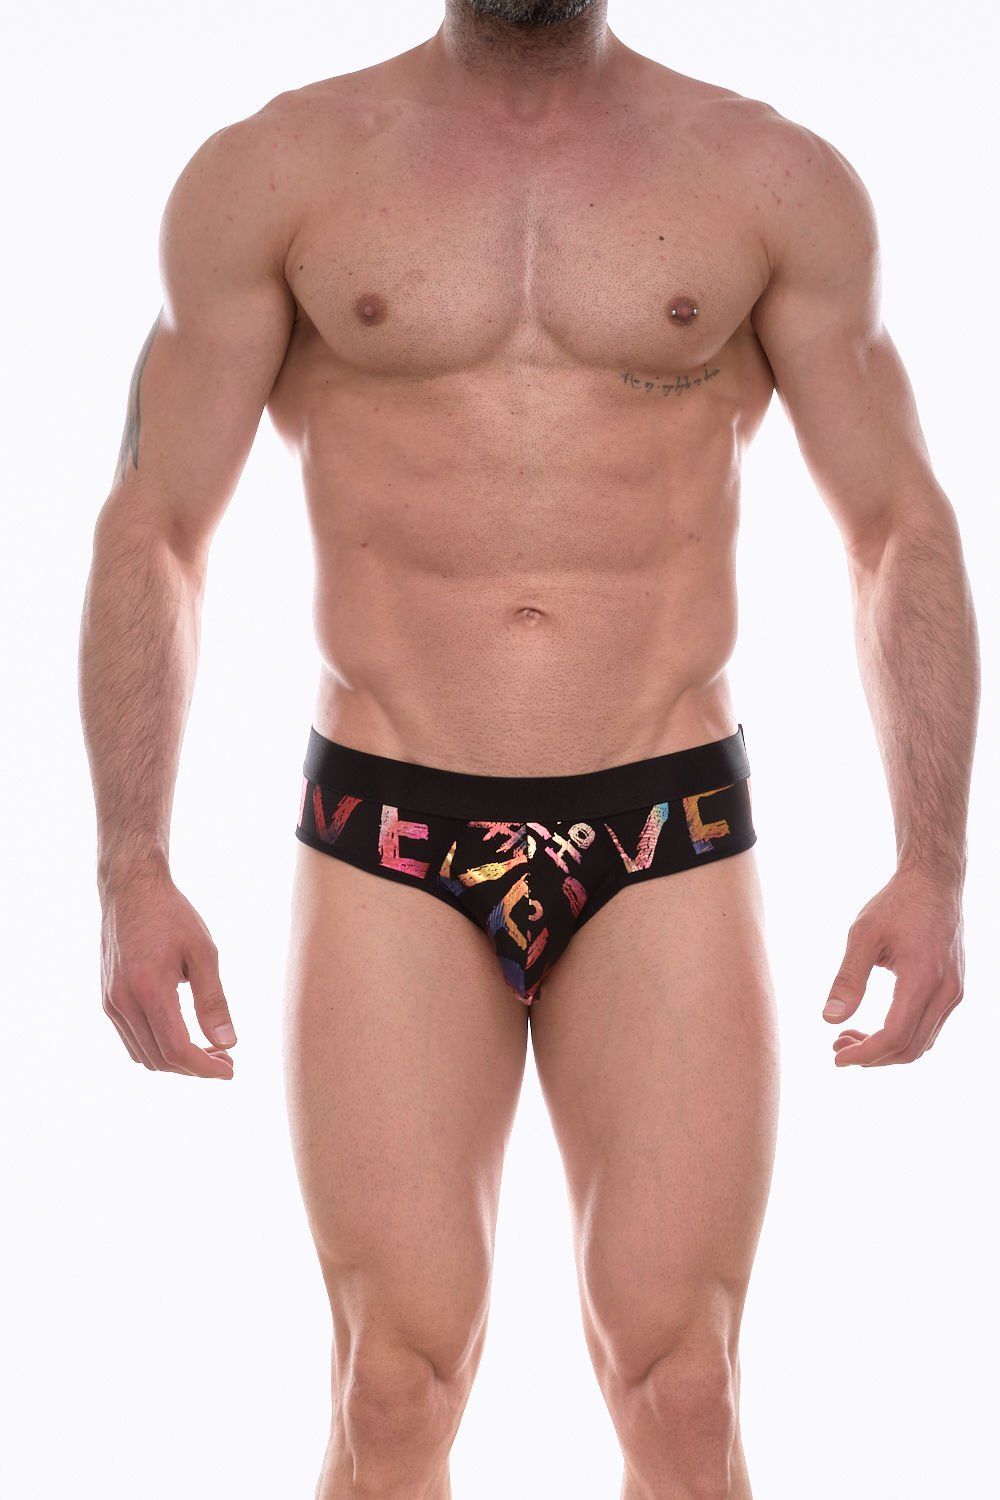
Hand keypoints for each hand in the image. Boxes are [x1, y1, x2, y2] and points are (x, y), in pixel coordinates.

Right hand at [100, 866, 235, 1078]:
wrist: (131, 890)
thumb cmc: (172, 916)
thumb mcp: (203, 952)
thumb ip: (213, 1001)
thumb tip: (228, 1042)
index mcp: (149, 989)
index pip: (177, 1049)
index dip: (205, 1067)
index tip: (231, 1069)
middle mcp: (123, 1001)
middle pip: (159, 1059)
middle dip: (195, 1068)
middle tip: (226, 1059)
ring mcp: (110, 1002)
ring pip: (143, 1054)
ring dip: (176, 1062)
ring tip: (209, 1051)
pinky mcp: (107, 999)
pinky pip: (131, 1039)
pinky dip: (157, 1049)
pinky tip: (183, 1037)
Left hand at [823, 867, 964, 1065]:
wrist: (934, 884)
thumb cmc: (896, 904)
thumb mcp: (863, 934)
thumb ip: (848, 978)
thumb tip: (829, 1019)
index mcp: (923, 977)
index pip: (895, 1035)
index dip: (865, 1054)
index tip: (837, 1057)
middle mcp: (946, 991)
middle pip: (909, 1048)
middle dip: (872, 1056)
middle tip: (837, 1046)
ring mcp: (954, 992)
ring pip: (922, 1043)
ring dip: (885, 1050)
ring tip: (848, 1037)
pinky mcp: (953, 990)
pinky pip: (929, 1028)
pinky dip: (901, 1037)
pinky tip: (873, 1027)